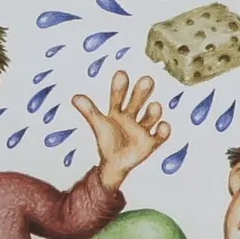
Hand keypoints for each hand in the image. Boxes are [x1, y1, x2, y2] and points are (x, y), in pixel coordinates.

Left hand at [73, 71, 169, 189]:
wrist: (115, 164)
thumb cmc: (107, 141)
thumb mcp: (98, 125)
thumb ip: (89, 111)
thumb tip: (75, 97)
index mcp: (117, 111)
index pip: (118, 96)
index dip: (120, 86)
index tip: (121, 73)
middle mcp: (132, 117)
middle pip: (138, 101)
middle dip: (142, 91)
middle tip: (147, 79)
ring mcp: (142, 129)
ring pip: (151, 117)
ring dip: (154, 111)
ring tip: (154, 106)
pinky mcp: (151, 142)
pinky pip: (161, 136)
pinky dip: (164, 130)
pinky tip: (163, 126)